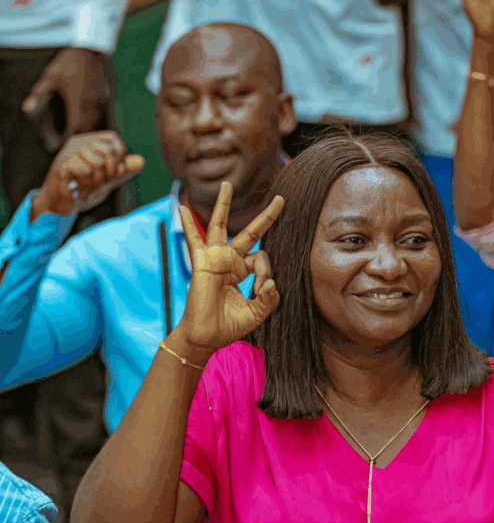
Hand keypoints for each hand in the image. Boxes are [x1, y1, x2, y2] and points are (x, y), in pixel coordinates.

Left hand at [22, 47, 109, 152]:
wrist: (91, 48)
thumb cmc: (69, 62)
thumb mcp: (50, 76)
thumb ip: (39, 93)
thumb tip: (27, 109)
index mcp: (78, 104)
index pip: (75, 130)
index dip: (68, 139)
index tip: (61, 142)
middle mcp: (92, 106)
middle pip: (88, 130)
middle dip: (79, 137)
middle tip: (69, 141)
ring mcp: (101, 102)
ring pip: (96, 123)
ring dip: (88, 130)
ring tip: (78, 133)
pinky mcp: (106, 97)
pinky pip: (101, 114)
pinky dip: (94, 120)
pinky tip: (86, 118)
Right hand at [31, 132, 144, 219]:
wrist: (58, 205)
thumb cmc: (81, 190)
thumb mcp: (106, 181)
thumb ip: (122, 171)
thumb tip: (142, 161)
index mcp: (89, 142)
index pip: (114, 140)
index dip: (120, 157)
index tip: (116, 173)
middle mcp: (78, 142)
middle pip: (108, 152)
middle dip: (110, 174)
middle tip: (100, 185)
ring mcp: (69, 152)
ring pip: (99, 162)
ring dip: (98, 182)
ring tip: (88, 188)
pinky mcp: (62, 164)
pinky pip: (87, 171)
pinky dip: (87, 185)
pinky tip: (79, 190)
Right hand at [177, 182, 283, 350]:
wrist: (206, 337)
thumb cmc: (228, 326)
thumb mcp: (257, 313)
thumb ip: (269, 299)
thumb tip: (273, 282)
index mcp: (242, 271)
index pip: (262, 258)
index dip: (267, 272)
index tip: (264, 288)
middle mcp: (230, 261)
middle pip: (250, 232)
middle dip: (267, 217)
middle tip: (281, 200)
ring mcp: (215, 259)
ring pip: (220, 226)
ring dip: (224, 205)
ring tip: (227, 185)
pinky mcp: (202, 262)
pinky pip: (194, 239)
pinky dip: (187, 223)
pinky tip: (182, 206)